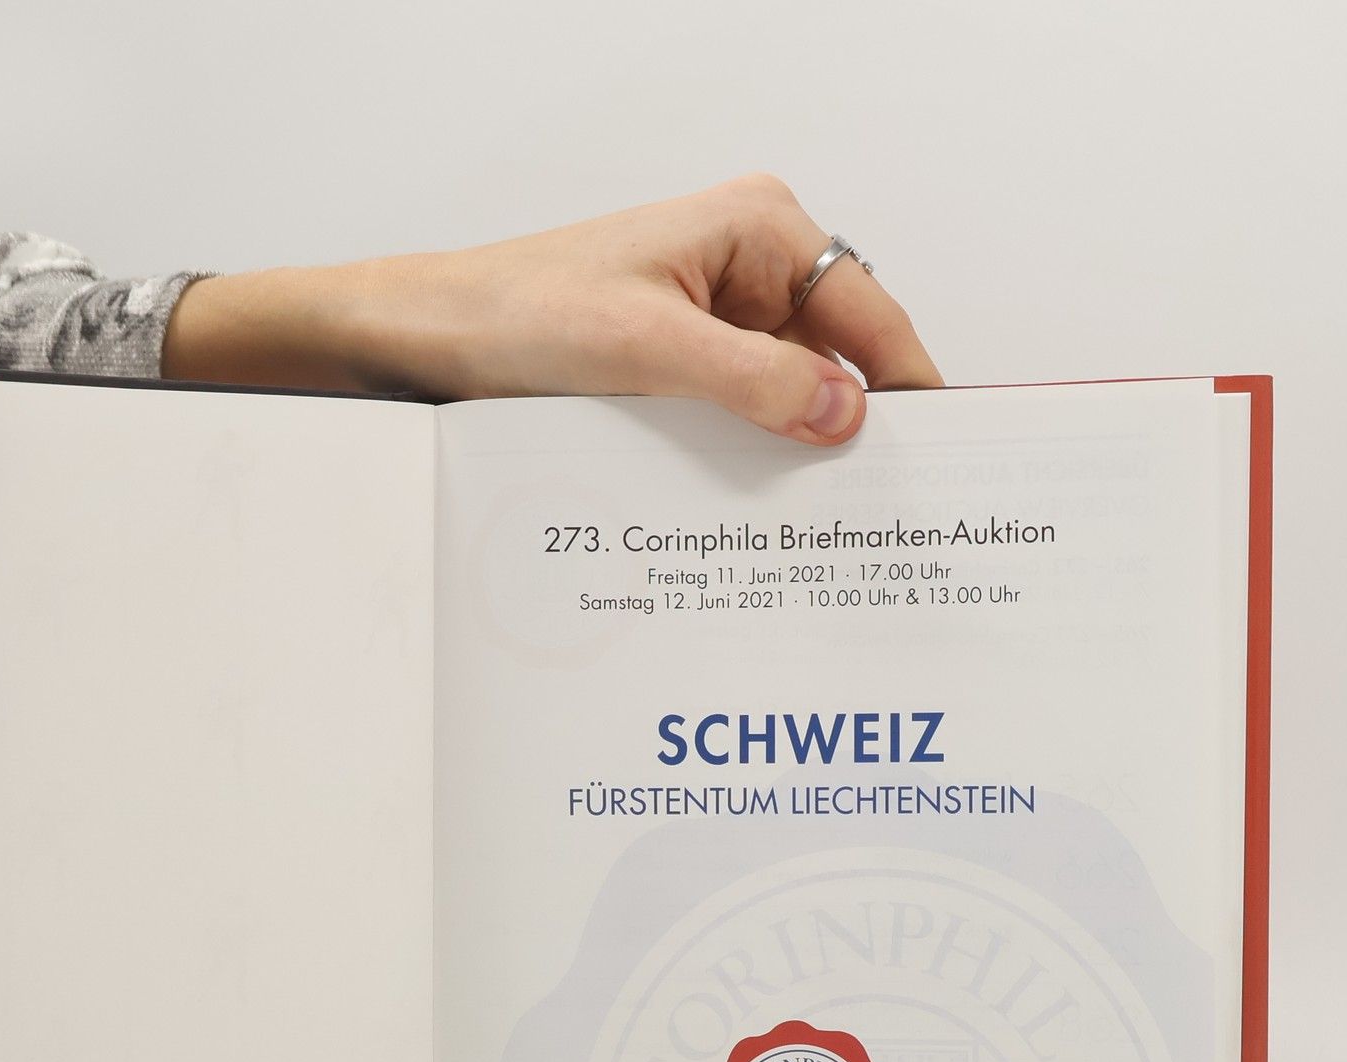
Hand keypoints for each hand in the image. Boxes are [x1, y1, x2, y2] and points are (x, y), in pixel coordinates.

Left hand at [164, 174, 940, 443]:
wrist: (425, 334)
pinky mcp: (677, 359)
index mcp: (759, 228)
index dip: (908, 389)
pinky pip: (738, 411)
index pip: (870, 315)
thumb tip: (848, 416)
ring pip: (788, 393)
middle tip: (878, 514)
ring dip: (795, 451)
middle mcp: (747, 264)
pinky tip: (751, 508)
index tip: (941, 460)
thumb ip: (754, 383)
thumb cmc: (515, 313)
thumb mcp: (645, 350)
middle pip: (837, 356)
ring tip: (818, 526)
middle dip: (852, 429)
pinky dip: (748, 455)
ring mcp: (712, 314)